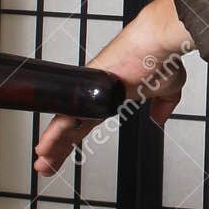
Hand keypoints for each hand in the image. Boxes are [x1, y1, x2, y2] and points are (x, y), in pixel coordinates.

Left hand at [34, 0, 194, 175]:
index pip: (86, 125)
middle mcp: (95, 97)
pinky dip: (55, 133)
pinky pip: (67, 116)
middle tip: (44, 165)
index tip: (63, 153)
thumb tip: (159, 119)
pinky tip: (44, 147)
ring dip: (53, 145)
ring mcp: (88, 92)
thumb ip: (163, 105)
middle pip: (70, 128)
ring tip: (41, 163)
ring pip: (64, 124)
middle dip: (58, 148)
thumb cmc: (160, 59)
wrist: (156, 43)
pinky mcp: (85, 89)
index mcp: (110, 98)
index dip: (74, 140)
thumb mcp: (167, 90)